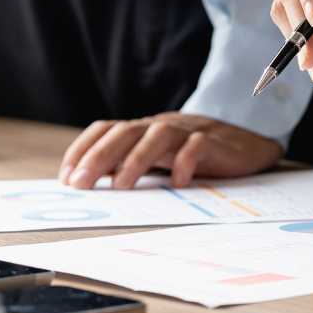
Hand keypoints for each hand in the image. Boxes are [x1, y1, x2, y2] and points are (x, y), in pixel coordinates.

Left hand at [59, 113, 282, 189]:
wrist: (246, 144)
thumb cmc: (193, 155)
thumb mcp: (157, 159)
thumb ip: (127, 164)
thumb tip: (88, 183)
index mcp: (143, 129)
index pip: (105, 130)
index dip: (82, 149)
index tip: (66, 177)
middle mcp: (160, 126)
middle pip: (125, 132)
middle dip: (98, 157)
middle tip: (81, 184)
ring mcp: (187, 131)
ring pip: (157, 135)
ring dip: (135, 159)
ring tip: (122, 186)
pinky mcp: (214, 142)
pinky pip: (198, 146)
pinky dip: (186, 162)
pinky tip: (179, 183)